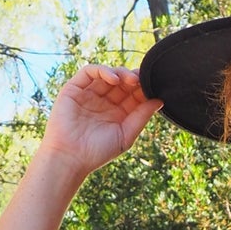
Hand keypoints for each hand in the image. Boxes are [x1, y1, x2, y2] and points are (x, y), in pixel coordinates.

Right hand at [39, 64, 160, 176]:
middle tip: (143, 80)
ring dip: (121, 73)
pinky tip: (114, 79)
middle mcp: (103, 101)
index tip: (153, 87)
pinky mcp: (74, 89)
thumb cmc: (97, 152)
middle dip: (134, 79)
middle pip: (122, 83)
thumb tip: (159, 100)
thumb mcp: (126, 135)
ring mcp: (89, 94)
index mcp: (117, 113)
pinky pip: (89, 72)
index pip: (133, 95)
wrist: (71, 158)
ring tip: (132, 80)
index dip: (143, 89)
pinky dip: (102, 70)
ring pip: (107, 75)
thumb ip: (141, 117)